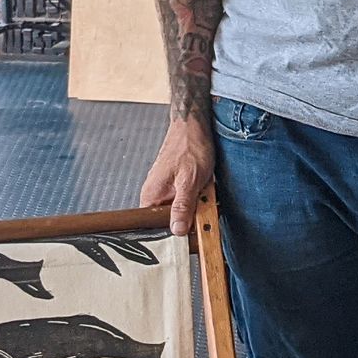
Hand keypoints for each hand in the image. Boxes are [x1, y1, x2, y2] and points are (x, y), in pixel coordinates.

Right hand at [141, 111, 218, 235]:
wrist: (194, 125)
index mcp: (151, 196)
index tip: (188, 232)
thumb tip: (177, 231)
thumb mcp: (189, 180)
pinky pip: (188, 199)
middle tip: (202, 205)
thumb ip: (182, 207)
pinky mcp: (176, 184)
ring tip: (206, 192)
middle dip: (190, 217)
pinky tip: (207, 187)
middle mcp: (155, 194)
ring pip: (183, 209)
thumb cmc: (189, 147)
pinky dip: (200, 196)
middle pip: (171, 220)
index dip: (172, 232)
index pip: (154, 227)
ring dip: (198, 205)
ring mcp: (166, 189)